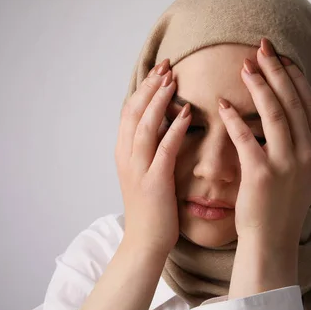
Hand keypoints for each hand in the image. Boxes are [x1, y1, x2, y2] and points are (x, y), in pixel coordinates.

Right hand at [115, 59, 191, 256]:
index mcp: (124, 153)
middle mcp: (126, 157)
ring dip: (158, 100)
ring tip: (173, 80)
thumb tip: (163, 126)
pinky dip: (174, 129)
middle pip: (134, 112)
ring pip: (144, 126)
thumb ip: (149, 149)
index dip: (144, 88)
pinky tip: (186, 114)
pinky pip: (163, 149)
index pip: (130, 111)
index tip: (160, 70)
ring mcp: (138, 169)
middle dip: (150, 86)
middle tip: (166, 66)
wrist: (144, 243)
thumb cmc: (150, 209)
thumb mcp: (144, 174)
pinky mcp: (154, 182)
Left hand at [218, 38, 310, 249]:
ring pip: (274, 112)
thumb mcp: (304, 172)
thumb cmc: (282, 205)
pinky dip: (234, 117)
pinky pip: (246, 137)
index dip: (294, 77)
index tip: (281, 57)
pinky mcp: (261, 174)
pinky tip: (223, 103)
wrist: (272, 240)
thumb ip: (302, 143)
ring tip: (245, 66)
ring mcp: (287, 164)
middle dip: (276, 70)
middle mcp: (308, 154)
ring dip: (258, 85)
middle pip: (293, 101)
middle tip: (262, 48)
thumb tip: (293, 113)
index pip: (308, 103)